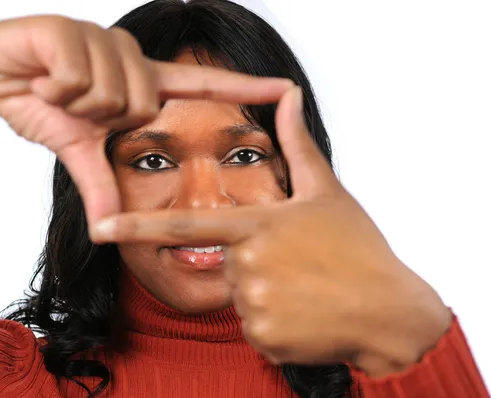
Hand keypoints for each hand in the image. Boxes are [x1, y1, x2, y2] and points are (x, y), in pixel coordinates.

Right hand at [0, 15, 291, 227]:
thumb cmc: (41, 105)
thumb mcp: (78, 151)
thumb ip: (101, 184)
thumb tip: (108, 231)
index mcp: (142, 83)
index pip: (204, 85)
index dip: (245, 87)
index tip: (286, 88)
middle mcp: (133, 57)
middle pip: (143, 102)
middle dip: (104, 115)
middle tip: (77, 107)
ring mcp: (106, 40)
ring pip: (114, 90)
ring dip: (77, 102)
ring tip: (58, 89)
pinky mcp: (74, 29)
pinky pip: (80, 73)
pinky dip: (54, 86)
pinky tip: (43, 76)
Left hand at [92, 87, 451, 376]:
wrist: (390, 311)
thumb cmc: (360, 249)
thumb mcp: (328, 191)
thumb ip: (298, 144)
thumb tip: (290, 96)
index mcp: (257, 226)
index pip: (186, 226)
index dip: (137, 227)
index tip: (99, 228)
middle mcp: (247, 265)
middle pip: (228, 263)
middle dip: (255, 264)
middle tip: (301, 265)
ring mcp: (254, 305)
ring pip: (241, 297)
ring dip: (267, 294)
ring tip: (308, 290)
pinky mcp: (264, 338)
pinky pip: (255, 327)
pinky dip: (276, 323)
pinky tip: (307, 314)